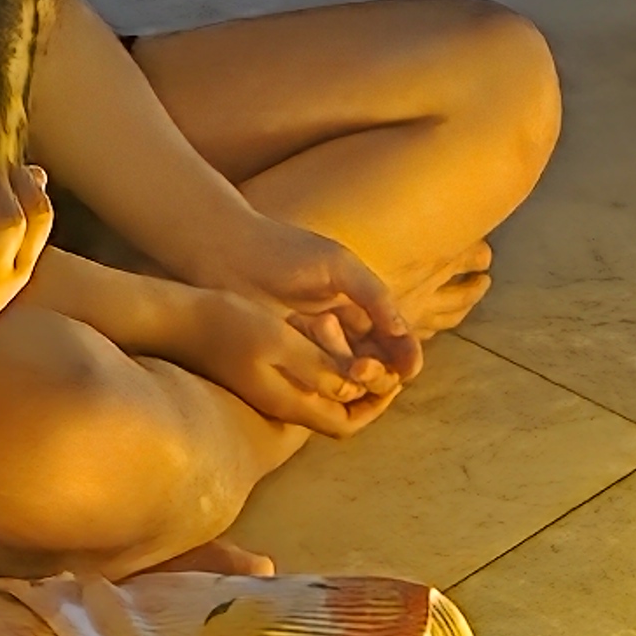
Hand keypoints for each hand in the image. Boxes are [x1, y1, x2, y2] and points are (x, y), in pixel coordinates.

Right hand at [176, 285, 404, 437]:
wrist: (175, 320)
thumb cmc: (226, 326)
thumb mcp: (280, 342)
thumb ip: (319, 367)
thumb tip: (354, 387)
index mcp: (289, 403)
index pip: (346, 424)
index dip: (377, 405)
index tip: (393, 376)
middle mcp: (280, 406)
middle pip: (336, 414)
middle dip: (364, 390)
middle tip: (381, 358)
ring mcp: (267, 393)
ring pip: (321, 396)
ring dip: (344, 375)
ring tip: (357, 343)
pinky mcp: (258, 378)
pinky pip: (303, 380)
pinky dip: (324, 364)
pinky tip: (325, 335)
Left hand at [177, 209, 416, 386]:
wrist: (228, 257)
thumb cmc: (282, 253)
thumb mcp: (339, 267)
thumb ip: (374, 296)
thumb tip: (403, 335)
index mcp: (358, 306)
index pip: (393, 342)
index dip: (405, 357)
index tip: (407, 368)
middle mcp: (338, 332)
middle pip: (375, 366)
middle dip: (380, 375)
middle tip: (363, 369)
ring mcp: (311, 348)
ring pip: (346, 379)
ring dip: (353, 383)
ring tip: (349, 371)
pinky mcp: (284, 360)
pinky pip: (312, 380)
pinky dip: (323, 382)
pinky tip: (322, 374)